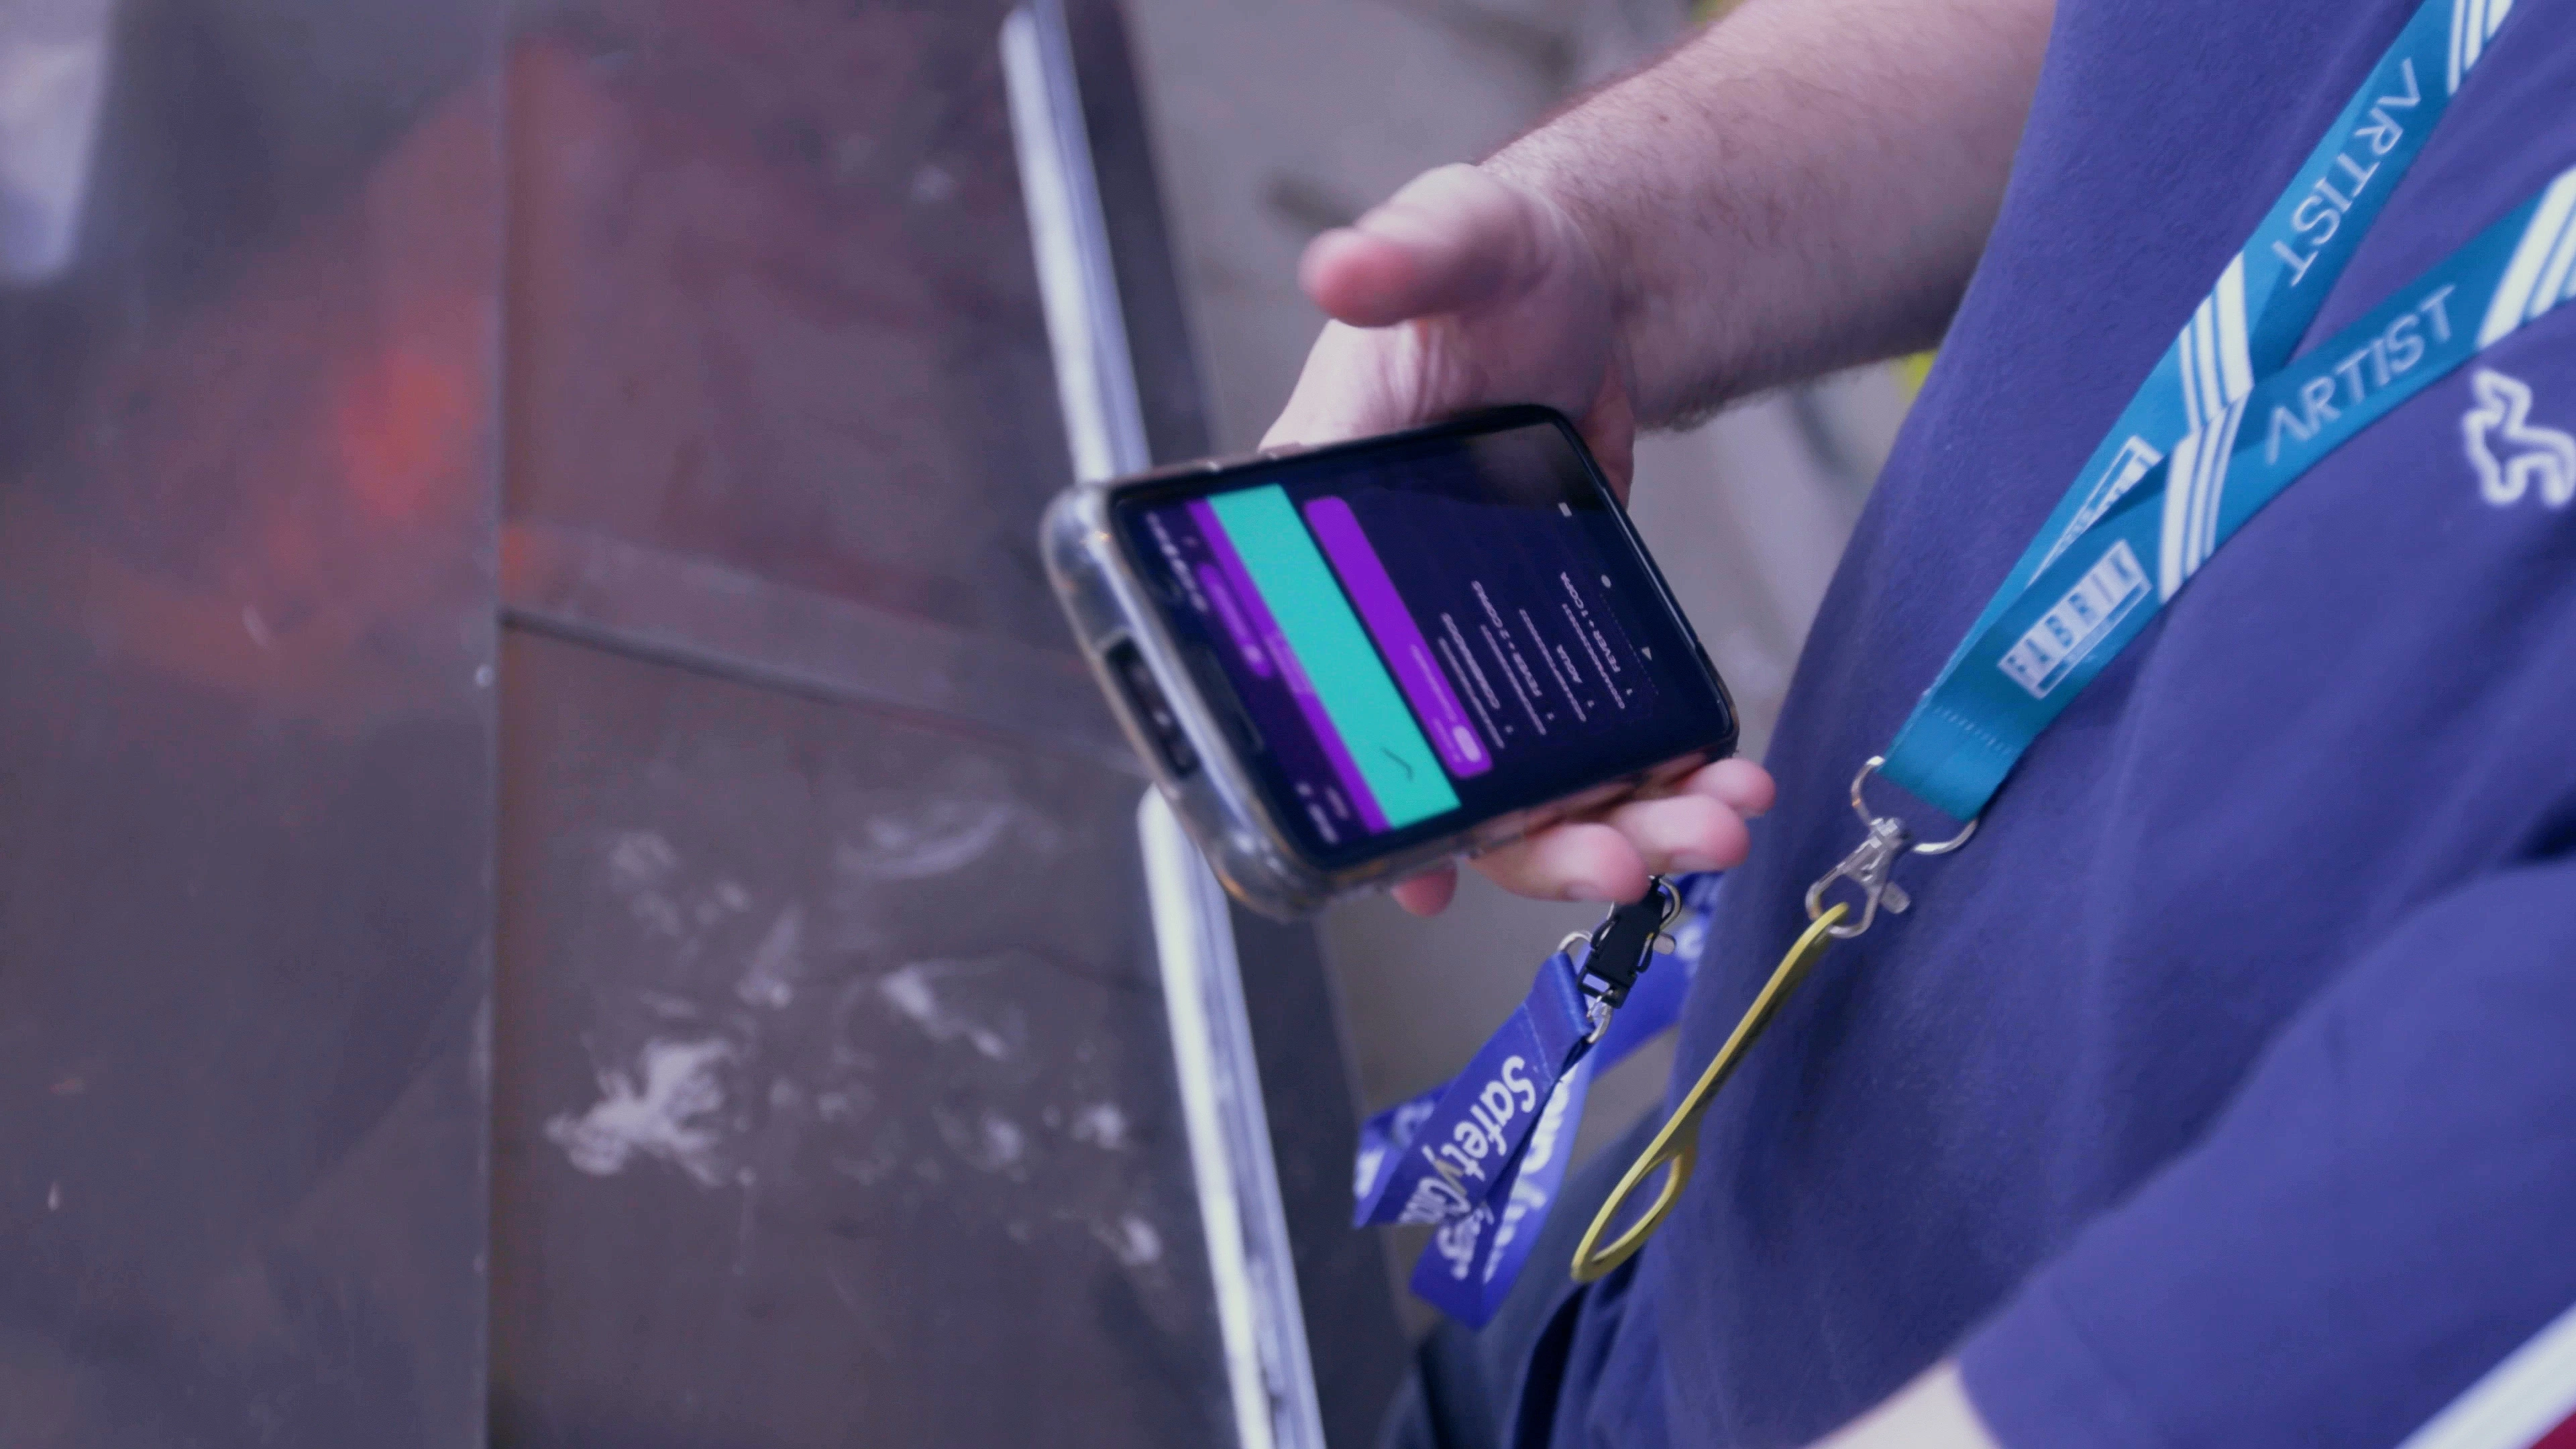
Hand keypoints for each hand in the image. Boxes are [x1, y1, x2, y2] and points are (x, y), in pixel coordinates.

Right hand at [1265, 163, 1775, 915]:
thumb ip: (1401, 259)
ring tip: (1714, 826)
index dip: (1350, 808)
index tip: (1416, 879)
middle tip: (1624, 863)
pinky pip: (1593, 744)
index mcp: (1316, 549)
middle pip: (1439, 780)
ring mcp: (1472, 648)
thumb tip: (1342, 269)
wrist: (1594, 287)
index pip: (1308, 699)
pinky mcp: (1551, 649)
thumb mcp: (1452, 246)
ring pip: (1528, 786)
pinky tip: (1723, 780)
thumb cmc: (1493, 269)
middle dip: (1535, 844)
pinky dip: (1660, 779)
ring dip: (1619, 829)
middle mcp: (1384, 625)